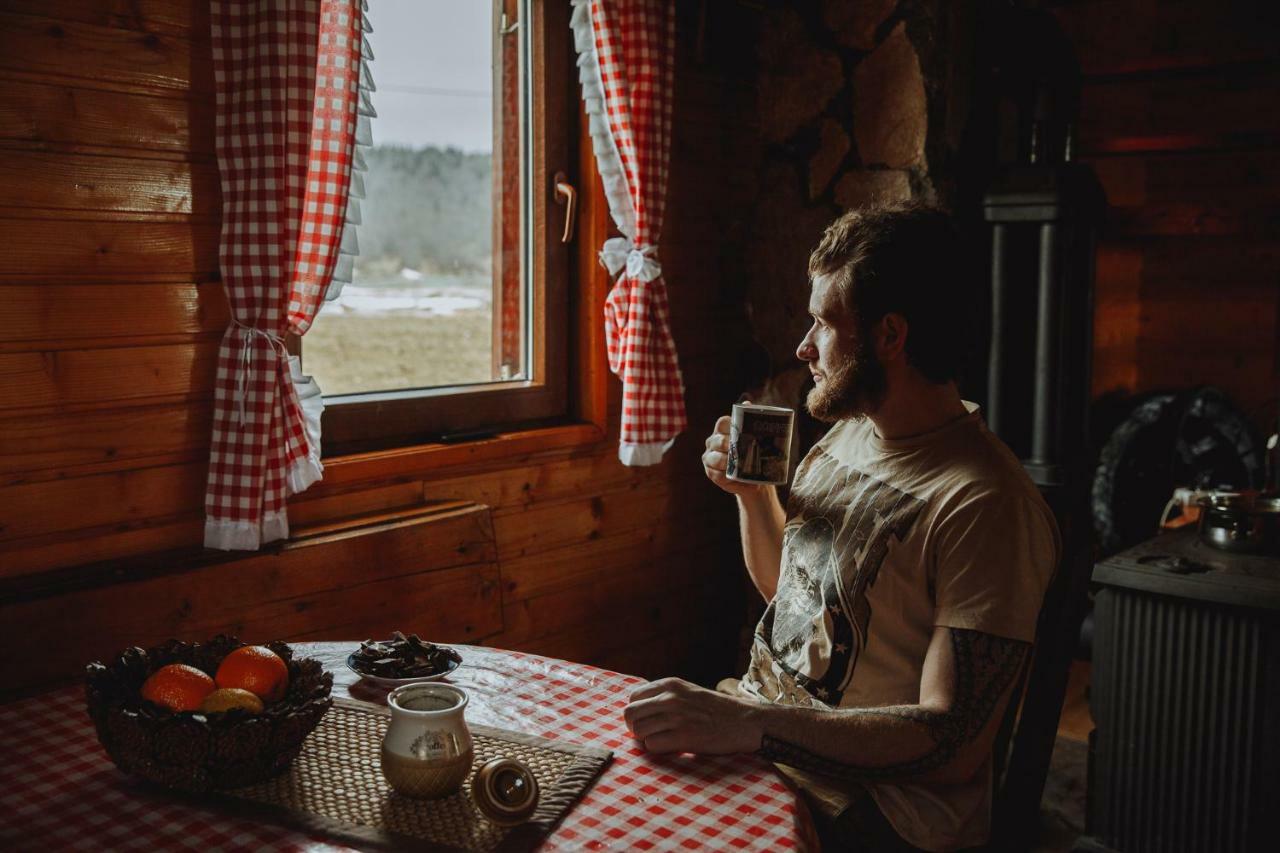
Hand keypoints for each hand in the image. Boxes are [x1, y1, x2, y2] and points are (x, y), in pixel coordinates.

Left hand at [623, 677, 763, 753]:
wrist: (744, 722)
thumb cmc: (716, 710)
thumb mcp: (688, 692)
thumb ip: (665, 697)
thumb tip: (639, 712)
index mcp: (670, 684)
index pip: (633, 697)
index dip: (637, 712)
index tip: (648, 721)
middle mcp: (670, 698)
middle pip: (630, 715)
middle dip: (635, 727)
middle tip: (650, 734)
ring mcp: (675, 717)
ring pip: (638, 731)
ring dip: (648, 740)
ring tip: (664, 741)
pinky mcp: (683, 737)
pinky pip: (652, 746)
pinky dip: (659, 750)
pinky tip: (673, 747)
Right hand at [703, 415, 769, 497]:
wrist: (755, 477)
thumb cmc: (753, 453)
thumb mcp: (754, 438)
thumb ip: (750, 421)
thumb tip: (747, 403)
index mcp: (722, 431)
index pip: (721, 423)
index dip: (729, 425)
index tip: (740, 430)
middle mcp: (713, 443)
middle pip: (717, 440)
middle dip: (728, 444)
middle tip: (740, 448)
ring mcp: (710, 458)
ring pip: (714, 458)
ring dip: (726, 461)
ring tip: (738, 464)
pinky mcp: (712, 474)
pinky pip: (716, 474)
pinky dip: (725, 476)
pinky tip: (734, 477)